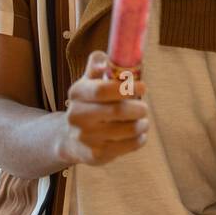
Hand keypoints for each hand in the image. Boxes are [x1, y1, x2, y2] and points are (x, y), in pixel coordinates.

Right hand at [59, 50, 148, 166]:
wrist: (70, 138)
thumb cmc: (89, 104)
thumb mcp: (89, 83)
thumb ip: (97, 66)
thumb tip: (104, 59)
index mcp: (78, 93)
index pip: (102, 90)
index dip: (126, 88)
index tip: (143, 87)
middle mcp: (77, 116)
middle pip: (117, 111)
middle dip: (138, 108)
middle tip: (144, 108)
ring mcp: (86, 137)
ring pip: (127, 130)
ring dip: (141, 124)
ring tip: (142, 121)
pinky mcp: (96, 155)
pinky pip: (128, 146)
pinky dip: (139, 139)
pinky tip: (139, 134)